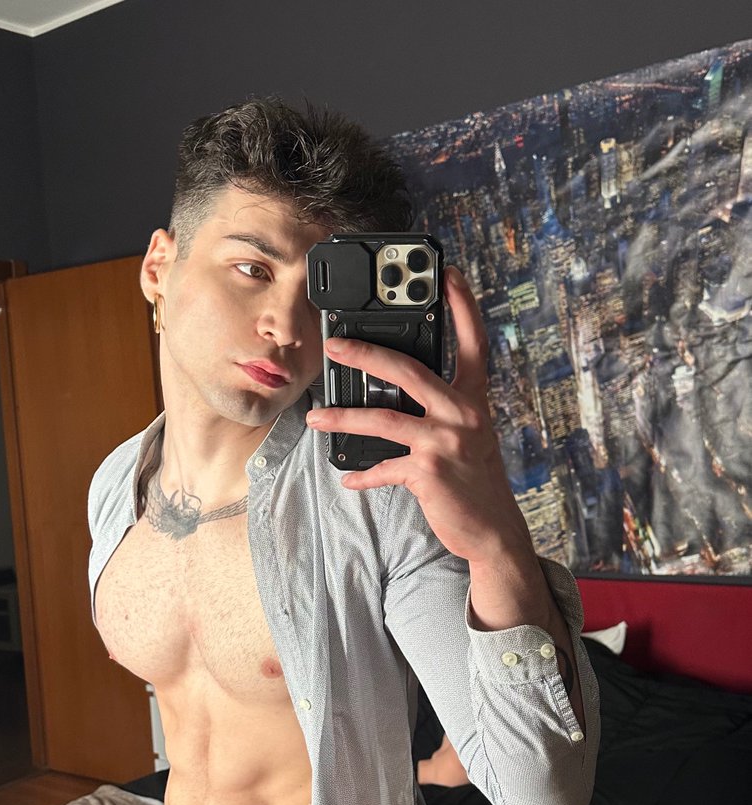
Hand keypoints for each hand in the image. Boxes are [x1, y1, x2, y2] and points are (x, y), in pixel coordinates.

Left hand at [305, 265, 530, 565]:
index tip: (448, 272)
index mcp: (473, 399)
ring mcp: (445, 441)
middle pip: (409, 369)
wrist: (492, 528)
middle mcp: (462, 413)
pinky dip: (363, 475)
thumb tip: (397, 393)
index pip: (472, 341)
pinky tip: (348, 479)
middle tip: (334, 345)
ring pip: (384, 419)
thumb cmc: (475, 480)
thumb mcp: (468, 435)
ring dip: (343, 417)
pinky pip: (384, 468)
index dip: (462, 305)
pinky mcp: (428, 471)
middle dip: (366, 353)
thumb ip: (441, 409)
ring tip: (315, 417)